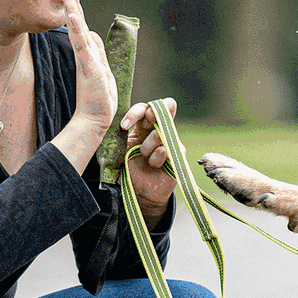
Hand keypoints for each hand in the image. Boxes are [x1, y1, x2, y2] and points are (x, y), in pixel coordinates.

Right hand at [57, 0, 115, 130]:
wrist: (94, 120)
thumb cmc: (98, 98)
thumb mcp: (102, 69)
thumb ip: (97, 52)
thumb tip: (92, 34)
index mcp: (88, 53)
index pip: (81, 25)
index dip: (76, 8)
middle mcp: (84, 54)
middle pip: (77, 23)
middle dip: (71, 3)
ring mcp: (86, 61)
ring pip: (78, 31)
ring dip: (72, 11)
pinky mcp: (89, 69)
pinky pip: (82, 47)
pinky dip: (77, 31)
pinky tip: (73, 17)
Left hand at [121, 98, 177, 220]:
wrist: (141, 191)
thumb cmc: (130, 168)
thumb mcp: (122, 149)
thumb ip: (121, 136)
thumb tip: (119, 124)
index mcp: (145, 125)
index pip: (145, 107)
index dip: (136, 112)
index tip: (124, 126)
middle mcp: (160, 129)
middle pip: (166, 106)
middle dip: (152, 113)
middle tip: (143, 125)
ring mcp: (171, 140)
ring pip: (162, 131)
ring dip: (148, 145)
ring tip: (144, 157)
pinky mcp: (178, 154)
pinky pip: (167, 149)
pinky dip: (157, 158)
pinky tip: (154, 165)